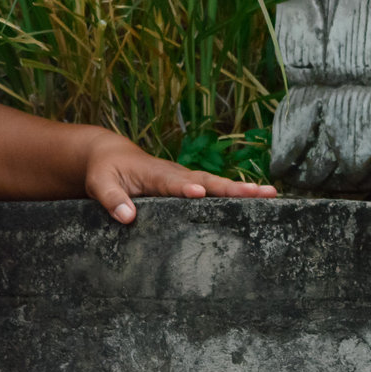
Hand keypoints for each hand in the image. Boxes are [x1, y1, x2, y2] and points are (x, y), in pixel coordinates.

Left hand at [82, 133, 276, 224]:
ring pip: (217, 185)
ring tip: (272, 195)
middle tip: (260, 192)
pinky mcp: (189, 187)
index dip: (186, 188)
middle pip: (207, 181)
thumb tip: (127, 216)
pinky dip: (236, 197)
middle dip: (232, 187)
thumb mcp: (99, 183)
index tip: (200, 193)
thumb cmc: (105, 170)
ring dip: (243, 190)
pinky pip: (215, 192)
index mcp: (154, 173)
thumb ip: (111, 199)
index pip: (172, 182)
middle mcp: (175, 174)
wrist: (111, 155)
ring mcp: (186, 179)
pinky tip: (259, 206)